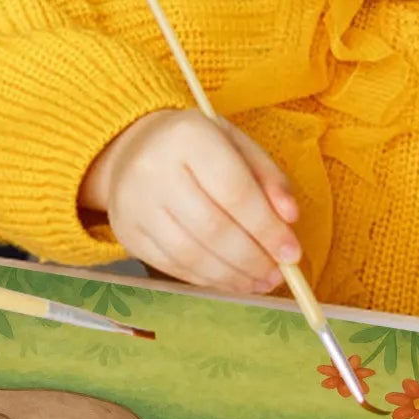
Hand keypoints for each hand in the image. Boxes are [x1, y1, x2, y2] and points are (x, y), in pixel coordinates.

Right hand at [79, 110, 301, 297]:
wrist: (131, 148)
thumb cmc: (195, 147)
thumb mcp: (236, 145)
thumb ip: (268, 178)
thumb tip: (289, 219)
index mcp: (188, 137)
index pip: (234, 191)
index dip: (266, 228)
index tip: (292, 252)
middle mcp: (153, 169)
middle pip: (212, 228)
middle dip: (252, 258)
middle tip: (277, 274)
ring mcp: (134, 204)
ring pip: (191, 254)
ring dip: (232, 276)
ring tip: (259, 281)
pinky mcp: (127, 232)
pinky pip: (172, 266)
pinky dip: (207, 279)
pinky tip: (230, 279)